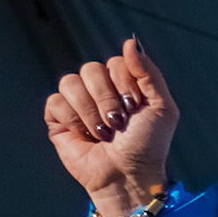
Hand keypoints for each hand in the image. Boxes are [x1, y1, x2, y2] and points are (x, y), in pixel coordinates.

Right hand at [42, 36, 175, 216]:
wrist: (129, 174)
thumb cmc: (148, 145)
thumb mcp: (162, 107)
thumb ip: (149, 73)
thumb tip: (130, 42)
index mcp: (123, 83)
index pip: (115, 62)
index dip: (126, 84)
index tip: (136, 107)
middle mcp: (98, 89)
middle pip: (91, 69)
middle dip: (109, 100)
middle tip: (120, 123)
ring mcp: (76, 102)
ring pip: (70, 83)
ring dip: (91, 112)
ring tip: (104, 133)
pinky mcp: (57, 118)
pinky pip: (55, 102)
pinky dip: (73, 121)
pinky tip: (86, 136)